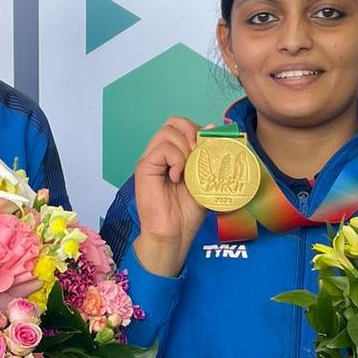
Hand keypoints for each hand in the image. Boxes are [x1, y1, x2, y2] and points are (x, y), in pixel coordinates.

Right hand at [131, 116, 208, 276]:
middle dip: (192, 132)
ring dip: (185, 147)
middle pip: (173, 122)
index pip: (182, 126)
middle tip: (200, 153)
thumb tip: (212, 128)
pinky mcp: (145, 168)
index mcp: (173, 155)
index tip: (209, 148)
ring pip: (168, 132)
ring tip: (189, 168)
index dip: (197, 130)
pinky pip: (162, 149)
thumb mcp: (205, 179)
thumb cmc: (187, 213)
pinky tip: (178, 175)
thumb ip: (208, 156)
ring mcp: (151, 160)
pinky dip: (176, 158)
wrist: (174, 235)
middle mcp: (160, 154)